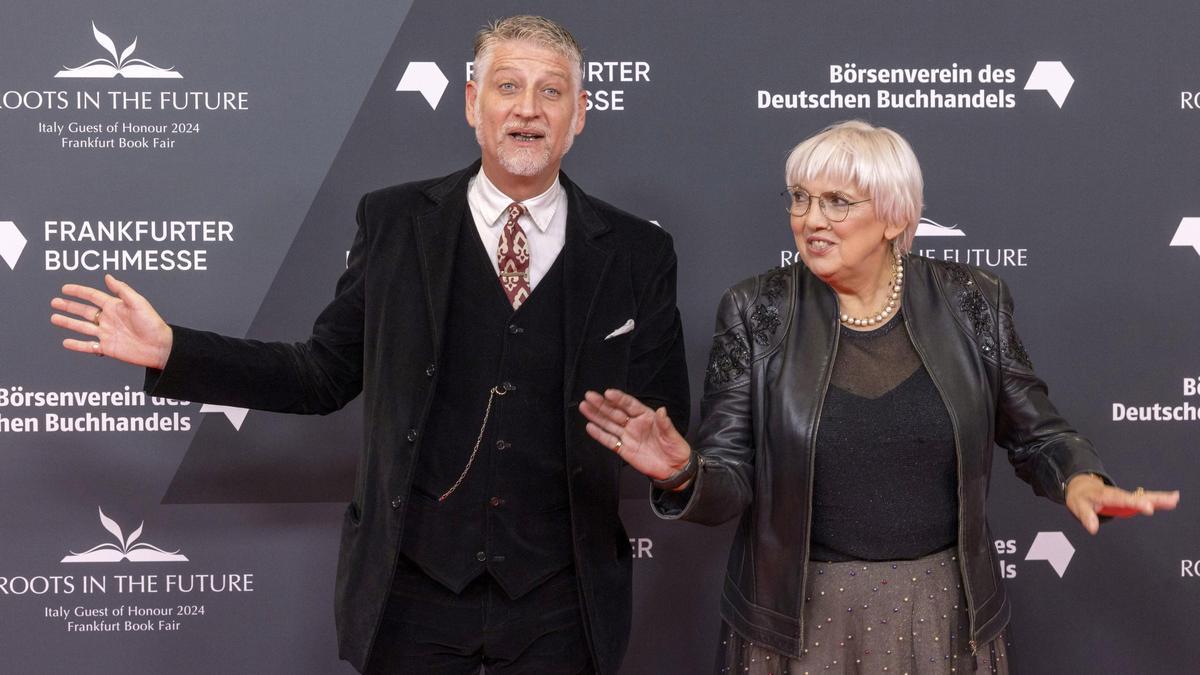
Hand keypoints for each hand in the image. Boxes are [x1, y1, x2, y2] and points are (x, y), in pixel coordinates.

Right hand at [50, 274, 172, 368]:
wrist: (160, 347)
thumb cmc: (153, 324)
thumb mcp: (138, 303)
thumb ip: (122, 290)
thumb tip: (108, 276)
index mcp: (115, 306)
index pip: (93, 296)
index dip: (79, 291)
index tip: (65, 288)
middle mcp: (109, 319)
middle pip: (84, 311)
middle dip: (69, 306)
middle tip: (54, 302)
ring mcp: (107, 333)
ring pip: (82, 327)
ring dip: (68, 323)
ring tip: (54, 318)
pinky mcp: (107, 348)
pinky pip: (88, 346)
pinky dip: (76, 345)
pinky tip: (66, 342)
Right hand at [579, 389, 691, 484]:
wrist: (674, 469)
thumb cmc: (675, 449)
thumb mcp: (673, 435)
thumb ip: (666, 424)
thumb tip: (662, 411)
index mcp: (646, 416)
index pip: (629, 404)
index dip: (619, 398)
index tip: (608, 393)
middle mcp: (634, 424)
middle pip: (615, 412)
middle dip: (602, 404)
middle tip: (589, 396)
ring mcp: (628, 436)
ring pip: (609, 424)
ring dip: (596, 416)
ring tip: (584, 407)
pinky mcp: (624, 449)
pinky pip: (609, 441)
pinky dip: (599, 435)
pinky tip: (590, 427)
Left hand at [1065, 473, 1179, 534]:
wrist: (1082, 486)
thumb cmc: (1081, 497)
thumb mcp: (1078, 506)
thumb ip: (1086, 516)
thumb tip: (1093, 529)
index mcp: (1106, 495)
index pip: (1122, 499)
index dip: (1135, 503)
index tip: (1148, 508)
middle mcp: (1119, 494)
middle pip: (1138, 496)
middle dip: (1154, 499)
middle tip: (1171, 500)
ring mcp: (1125, 496)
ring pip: (1144, 496)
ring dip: (1159, 498)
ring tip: (1175, 499)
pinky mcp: (1129, 499)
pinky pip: (1144, 499)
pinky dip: (1157, 499)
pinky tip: (1171, 500)